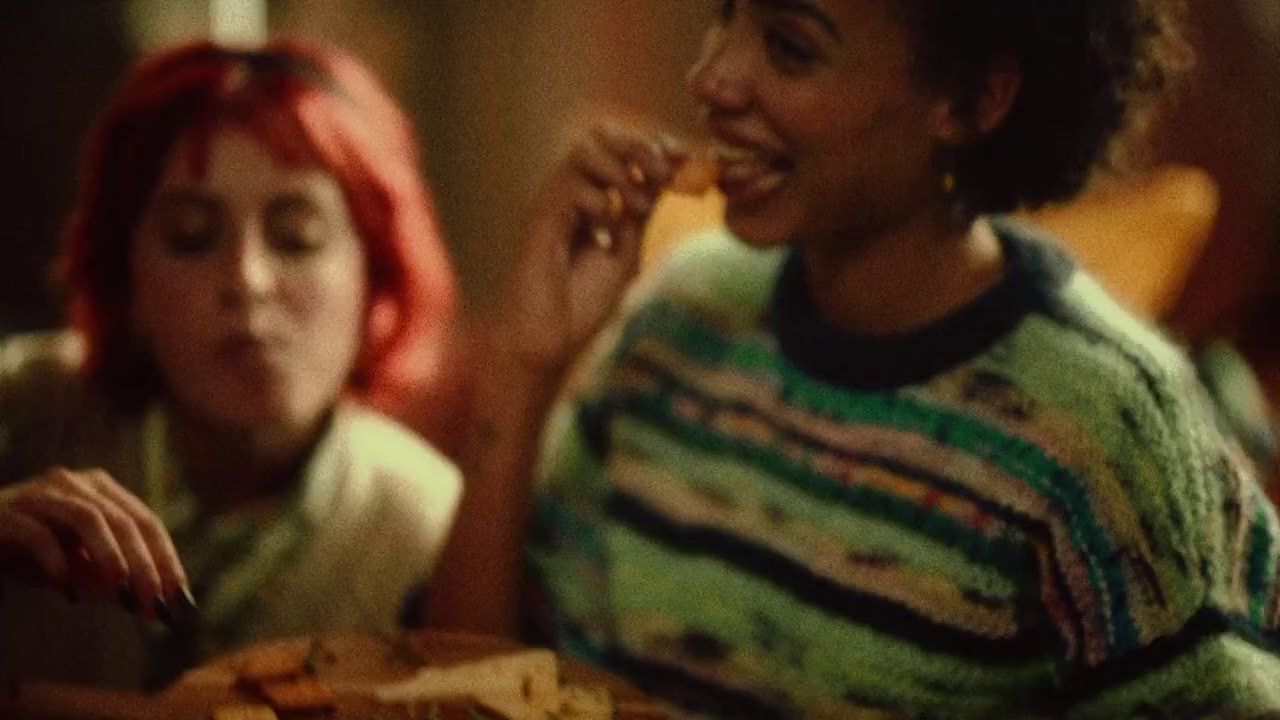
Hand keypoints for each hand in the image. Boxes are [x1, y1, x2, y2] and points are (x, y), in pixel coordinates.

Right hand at [0, 467, 190, 618]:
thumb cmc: (28, 551)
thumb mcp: (77, 567)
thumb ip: (110, 579)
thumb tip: (150, 605)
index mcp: (101, 490)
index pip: (147, 521)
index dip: (166, 559)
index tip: (179, 596)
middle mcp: (76, 483)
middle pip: (123, 520)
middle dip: (143, 564)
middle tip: (153, 601)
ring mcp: (41, 494)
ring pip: (88, 518)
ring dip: (109, 557)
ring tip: (120, 591)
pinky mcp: (7, 514)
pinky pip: (38, 535)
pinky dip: (58, 563)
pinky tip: (68, 591)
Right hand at [498, 121, 686, 377]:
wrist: (548, 341)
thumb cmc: (579, 304)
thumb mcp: (624, 254)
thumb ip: (638, 216)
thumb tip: (662, 182)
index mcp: (590, 198)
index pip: (619, 149)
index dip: (653, 145)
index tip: (685, 156)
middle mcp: (569, 194)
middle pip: (601, 135)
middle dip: (639, 146)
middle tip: (663, 172)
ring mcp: (553, 205)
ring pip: (583, 150)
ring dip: (619, 170)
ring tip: (633, 207)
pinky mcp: (541, 222)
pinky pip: (570, 187)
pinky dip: (598, 202)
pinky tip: (604, 233)